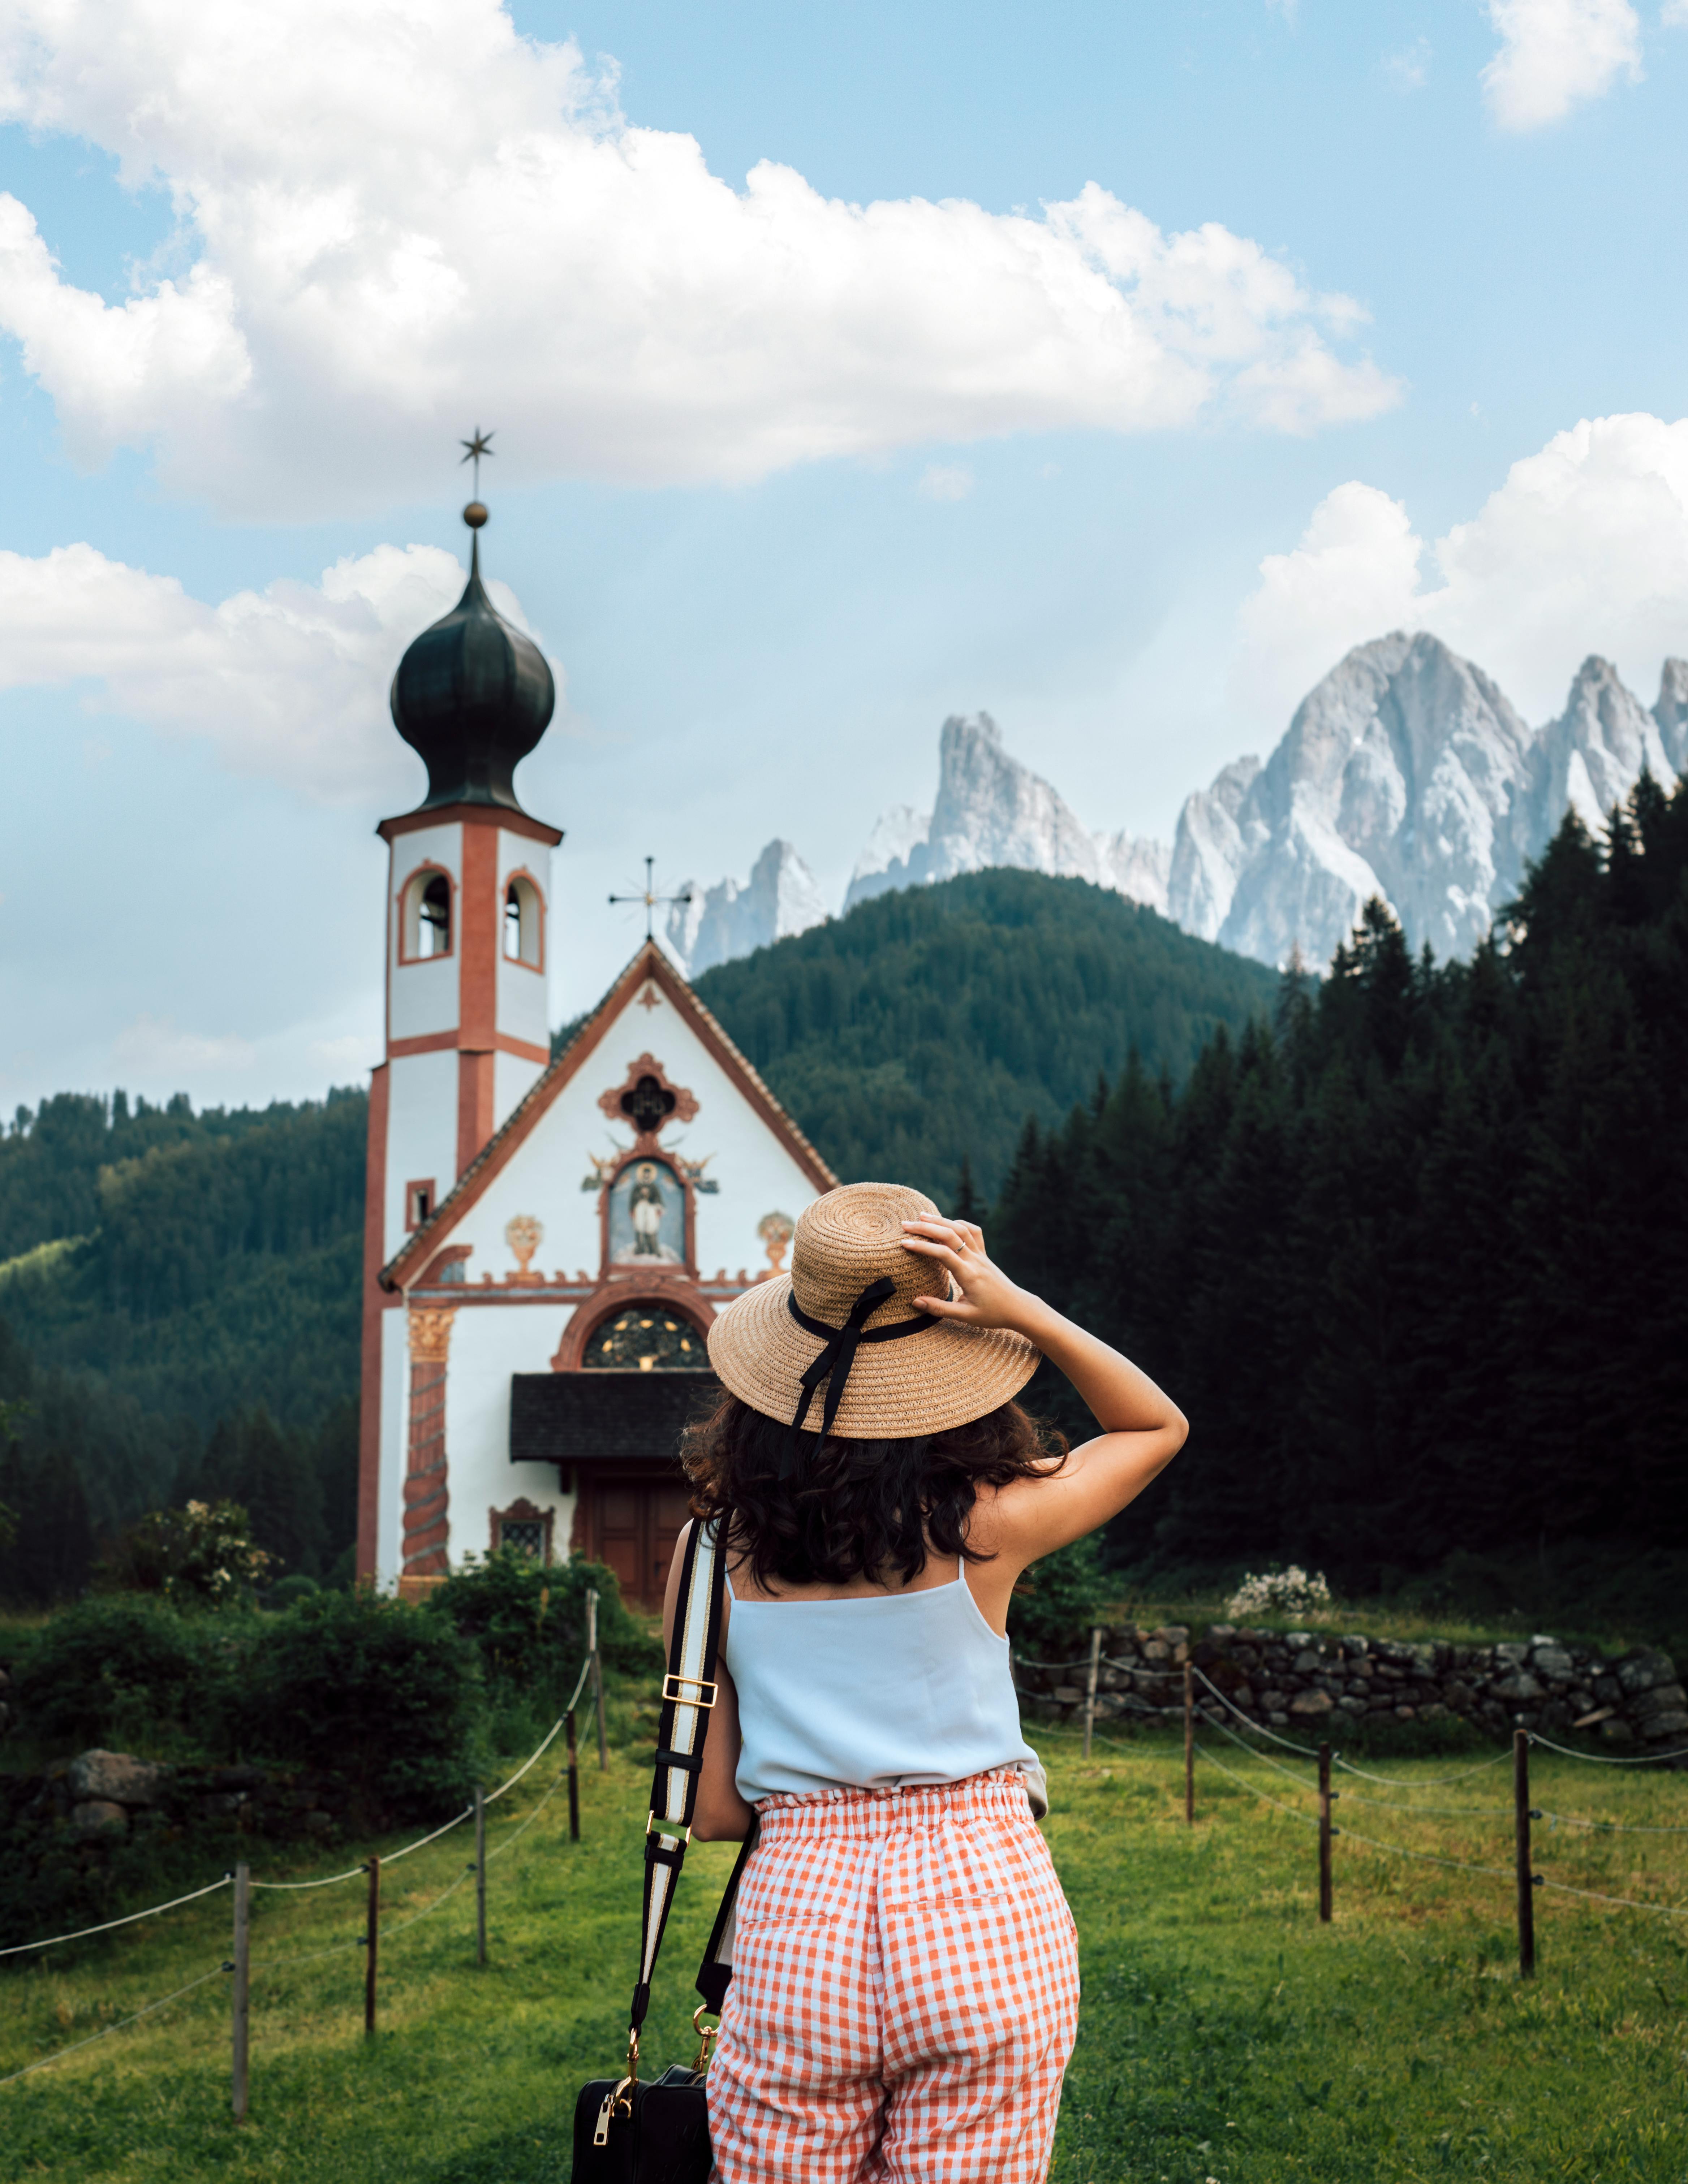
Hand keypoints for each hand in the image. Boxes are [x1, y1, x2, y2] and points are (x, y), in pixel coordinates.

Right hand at [901, 1218, 1044, 1336]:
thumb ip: (940, 1309)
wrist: (1018, 1308)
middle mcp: (975, 1260)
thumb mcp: (966, 1316)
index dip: (922, 1246)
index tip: (904, 1243)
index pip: (943, 1253)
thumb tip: (915, 1302)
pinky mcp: (985, 1254)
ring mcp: (982, 1255)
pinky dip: (959, 1223)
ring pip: (961, 1228)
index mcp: (969, 1275)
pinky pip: (974, 1232)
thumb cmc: (993, 1314)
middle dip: (926, 1227)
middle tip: (905, 1224)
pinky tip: (948, 1223)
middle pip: (950, 1235)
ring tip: (922, 1216)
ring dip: (941, 1220)